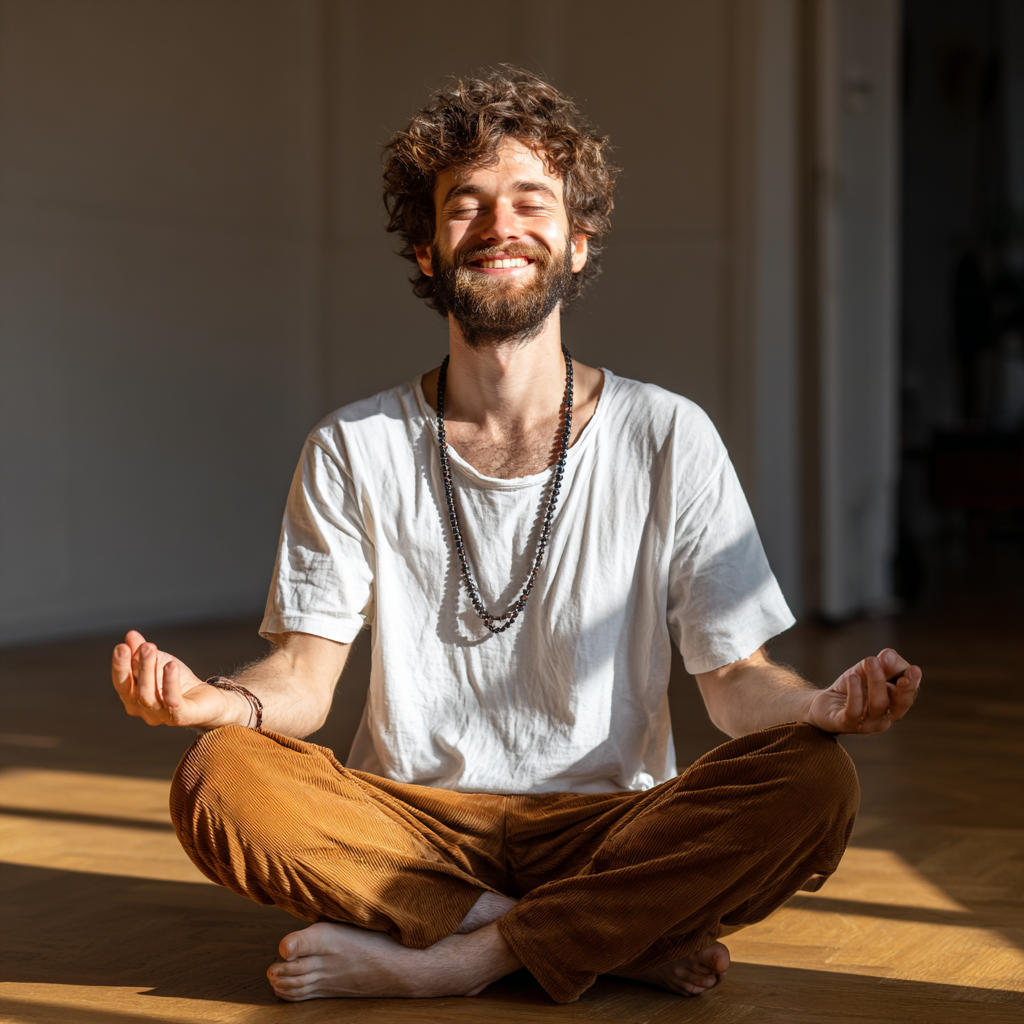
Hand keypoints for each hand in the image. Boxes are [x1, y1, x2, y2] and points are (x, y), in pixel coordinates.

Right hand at [111, 630, 246, 728]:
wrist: (208, 699)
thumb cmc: (180, 681)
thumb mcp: (160, 662)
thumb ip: (142, 651)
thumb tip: (130, 634)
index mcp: (133, 698)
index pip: (122, 683)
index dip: (119, 666)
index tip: (121, 647)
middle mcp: (143, 710)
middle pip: (133, 690)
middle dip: (137, 666)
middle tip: (143, 646)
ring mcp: (161, 716)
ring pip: (148, 695)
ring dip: (148, 670)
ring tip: (150, 649)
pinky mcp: (181, 717)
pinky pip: (172, 701)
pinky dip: (169, 682)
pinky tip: (171, 665)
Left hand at [805, 648, 921, 734]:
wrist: (825, 704)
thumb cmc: (853, 687)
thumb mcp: (867, 671)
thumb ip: (880, 663)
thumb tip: (888, 655)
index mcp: (895, 704)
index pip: (908, 693)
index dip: (912, 682)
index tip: (914, 669)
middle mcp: (886, 717)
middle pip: (900, 703)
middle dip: (904, 687)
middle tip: (905, 672)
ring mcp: (868, 724)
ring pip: (878, 705)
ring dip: (876, 681)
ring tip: (871, 661)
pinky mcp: (847, 723)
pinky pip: (854, 711)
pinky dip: (856, 693)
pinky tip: (853, 677)